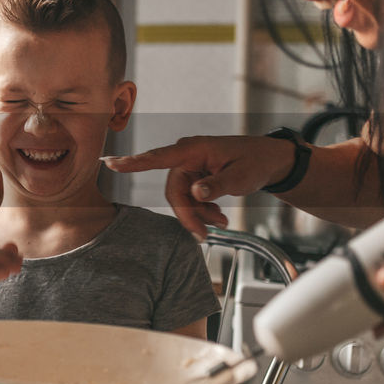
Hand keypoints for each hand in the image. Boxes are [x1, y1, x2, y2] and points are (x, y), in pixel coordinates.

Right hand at [103, 136, 294, 240]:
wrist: (272, 160)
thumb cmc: (257, 161)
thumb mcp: (241, 177)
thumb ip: (217, 186)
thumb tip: (194, 193)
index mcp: (194, 150)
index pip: (158, 157)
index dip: (133, 162)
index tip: (111, 164)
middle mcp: (188, 156)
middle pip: (173, 190)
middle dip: (187, 214)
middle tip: (204, 234)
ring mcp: (191, 166)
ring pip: (181, 197)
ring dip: (198, 214)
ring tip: (221, 222)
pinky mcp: (196, 175)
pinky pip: (190, 197)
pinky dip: (203, 210)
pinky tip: (219, 217)